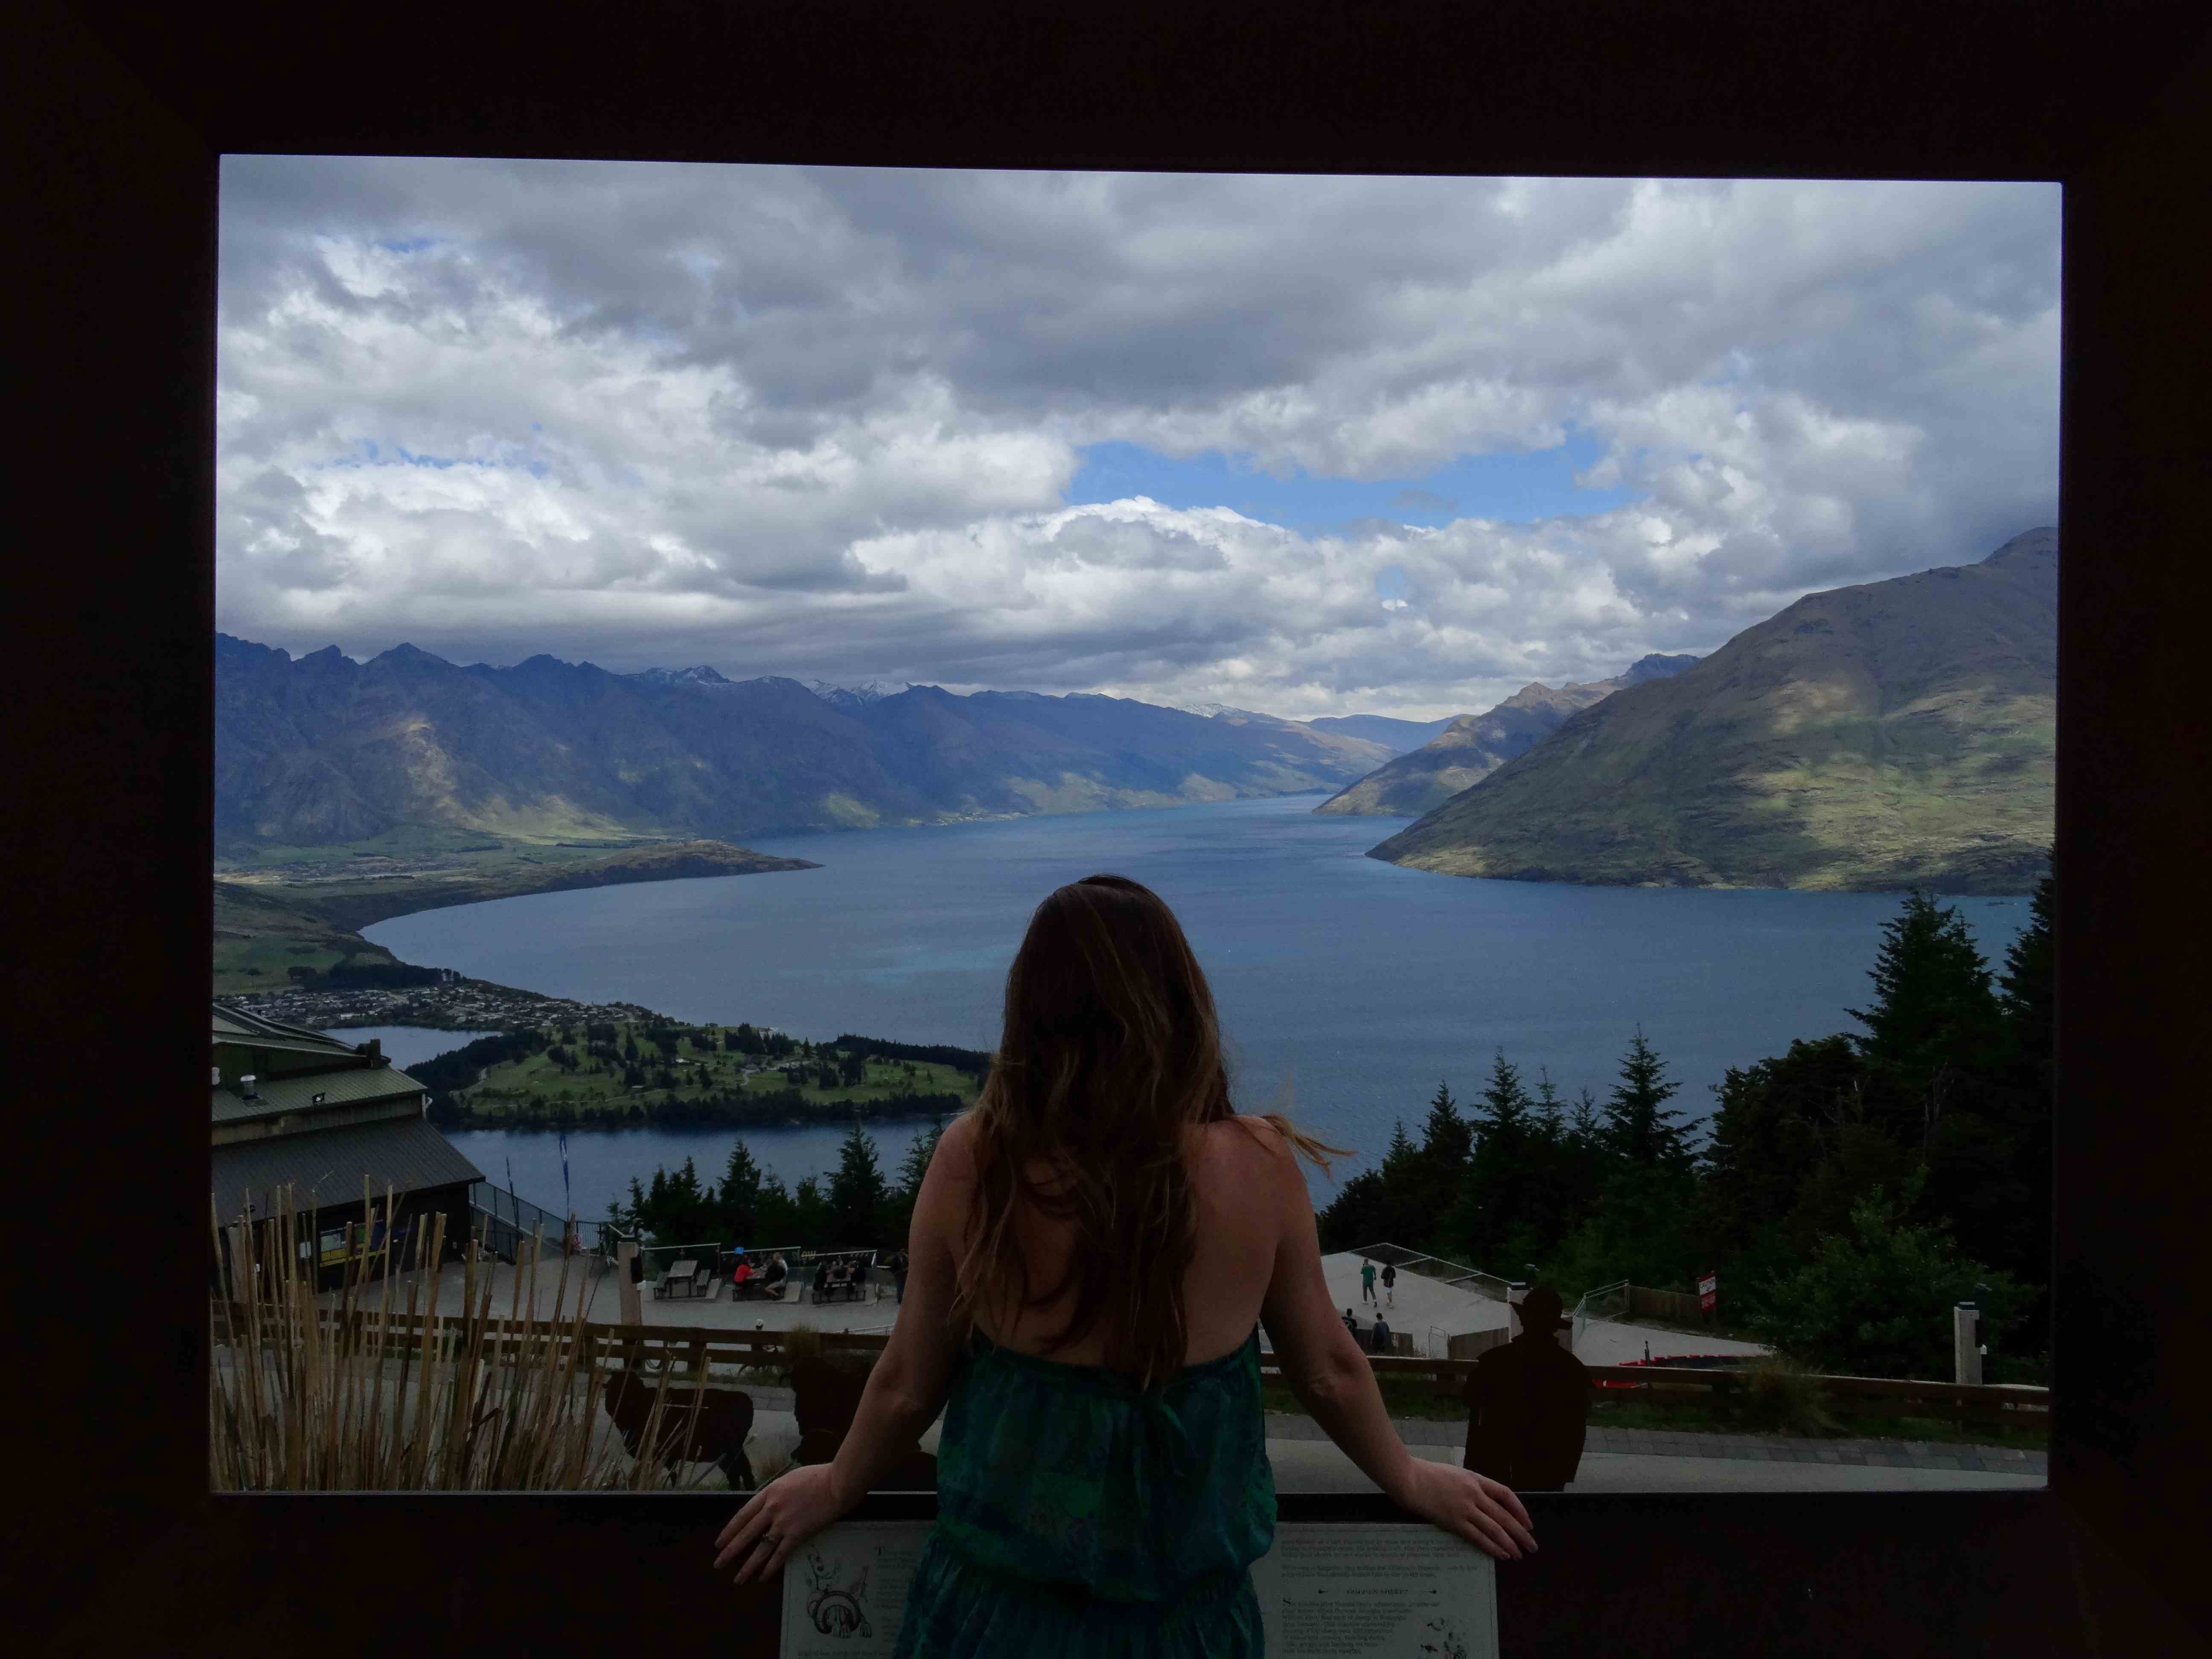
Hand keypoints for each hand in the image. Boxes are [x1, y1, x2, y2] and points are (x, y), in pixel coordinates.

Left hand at [712, 1462, 849, 1585]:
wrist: (836, 1484)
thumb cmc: (817, 1477)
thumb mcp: (789, 1480)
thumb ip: (776, 1494)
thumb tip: (768, 1506)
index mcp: (769, 1493)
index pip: (743, 1515)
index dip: (729, 1530)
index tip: (720, 1542)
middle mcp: (771, 1509)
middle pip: (746, 1533)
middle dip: (730, 1550)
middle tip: (718, 1564)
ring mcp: (783, 1523)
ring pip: (760, 1549)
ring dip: (747, 1566)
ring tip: (737, 1579)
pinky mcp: (797, 1535)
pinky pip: (780, 1555)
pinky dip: (770, 1567)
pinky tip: (762, 1577)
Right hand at [1386, 1458, 1537, 1561]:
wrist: (1409, 1478)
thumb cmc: (1427, 1474)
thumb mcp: (1454, 1474)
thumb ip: (1469, 1486)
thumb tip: (1481, 1501)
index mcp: (1475, 1479)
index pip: (1505, 1494)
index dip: (1519, 1510)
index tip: (1528, 1523)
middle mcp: (1474, 1494)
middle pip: (1504, 1515)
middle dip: (1521, 1532)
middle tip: (1532, 1545)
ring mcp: (1465, 1508)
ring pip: (1495, 1529)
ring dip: (1510, 1543)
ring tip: (1519, 1554)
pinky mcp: (1454, 1521)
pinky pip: (1478, 1537)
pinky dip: (1492, 1547)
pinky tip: (1501, 1554)